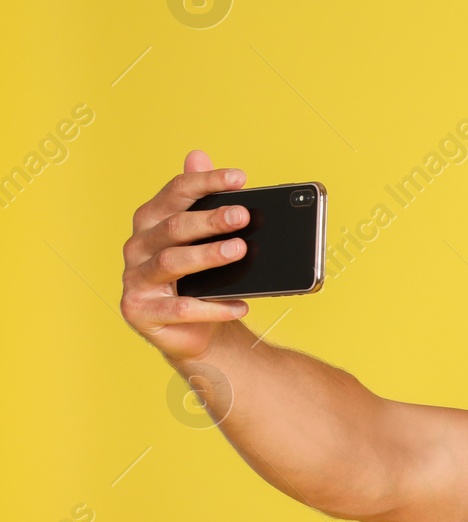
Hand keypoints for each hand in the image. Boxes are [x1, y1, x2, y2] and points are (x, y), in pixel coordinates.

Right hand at [120, 150, 252, 362]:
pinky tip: (240, 305)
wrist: (192, 332)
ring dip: (208, 256)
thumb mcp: (203, 240)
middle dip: (210, 220)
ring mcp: (135, 279)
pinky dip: (212, 308)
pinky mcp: (139, 311)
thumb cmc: (200, 280)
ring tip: (240, 252)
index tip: (241, 178)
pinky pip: (179, 309)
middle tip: (243, 216)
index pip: (176, 193)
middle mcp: (137, 246)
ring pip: (172, 262)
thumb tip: (197, 155)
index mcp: (151, 221)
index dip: (206, 183)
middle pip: (174, 227)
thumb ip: (201, 202)